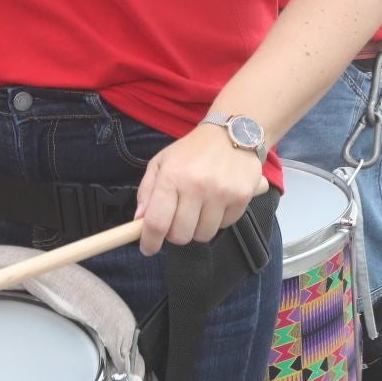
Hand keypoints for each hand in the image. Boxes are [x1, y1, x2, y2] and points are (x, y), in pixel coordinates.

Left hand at [133, 124, 265, 256]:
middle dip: (175, 233)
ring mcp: (221, 193)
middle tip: (177, 220)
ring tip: (199, 208)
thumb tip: (140, 220)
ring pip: (203, 235)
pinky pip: (224, 226)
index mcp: (172, 176)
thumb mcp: (162, 162)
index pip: (157, 222)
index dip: (150, 241)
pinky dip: (217, 220)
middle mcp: (196, 185)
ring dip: (197, 228)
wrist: (232, 131)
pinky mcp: (242, 197)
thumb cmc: (192, 150)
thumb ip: (147, 190)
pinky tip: (217, 202)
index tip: (148, 248)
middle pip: (180, 236)